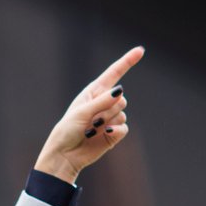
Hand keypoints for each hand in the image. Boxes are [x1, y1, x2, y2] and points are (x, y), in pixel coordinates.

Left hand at [35, 47, 143, 182]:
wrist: (65, 155)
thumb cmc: (67, 130)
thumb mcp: (82, 112)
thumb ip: (102, 101)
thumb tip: (121, 91)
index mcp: (94, 92)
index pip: (114, 73)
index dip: (128, 61)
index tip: (140, 50)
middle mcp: (104, 103)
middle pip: (121, 98)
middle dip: (108, 108)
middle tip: (91, 120)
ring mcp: (110, 118)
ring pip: (123, 112)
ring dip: (107, 121)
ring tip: (92, 129)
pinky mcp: (114, 132)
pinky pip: (124, 127)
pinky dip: (115, 130)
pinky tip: (104, 134)